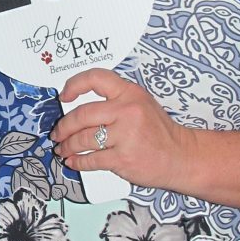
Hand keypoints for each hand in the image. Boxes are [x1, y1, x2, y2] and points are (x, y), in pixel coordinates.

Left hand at [52, 68, 193, 190]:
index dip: (74, 85)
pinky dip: (78, 162)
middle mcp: (127, 111)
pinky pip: (92, 160)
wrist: (182, 157)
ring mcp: (125, 136)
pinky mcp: (123, 159)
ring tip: (63, 148)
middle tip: (57, 132)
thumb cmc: (159, 131)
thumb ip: (113, 99)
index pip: (95, 79)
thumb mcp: (140, 102)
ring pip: (84, 139)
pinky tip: (74, 162)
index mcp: (129, 93)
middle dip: (64, 125)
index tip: (64, 96)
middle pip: (82, 115)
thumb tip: (78, 104)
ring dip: (68, 145)